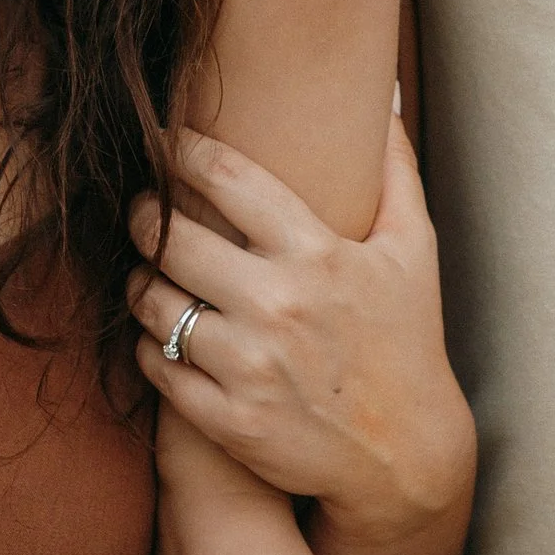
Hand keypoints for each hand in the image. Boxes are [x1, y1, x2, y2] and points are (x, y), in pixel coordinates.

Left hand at [130, 115, 474, 540]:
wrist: (406, 455)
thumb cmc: (408, 340)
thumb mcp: (414, 251)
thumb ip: (396, 171)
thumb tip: (382, 99)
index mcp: (318, 254)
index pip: (226, 178)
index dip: (181, 151)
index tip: (164, 141)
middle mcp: (279, 305)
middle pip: (170, 239)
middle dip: (143, 218)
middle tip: (141, 212)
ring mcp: (250, 366)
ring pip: (152, 304)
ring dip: (139, 283)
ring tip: (146, 274)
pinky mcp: (228, 420)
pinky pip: (156, 367)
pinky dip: (148, 346)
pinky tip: (161, 334)